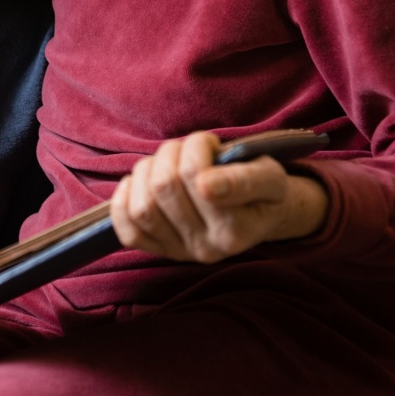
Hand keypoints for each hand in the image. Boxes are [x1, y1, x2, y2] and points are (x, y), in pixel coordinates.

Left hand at [110, 131, 328, 263]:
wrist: (258, 215)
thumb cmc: (262, 190)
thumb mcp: (270, 177)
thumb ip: (245, 180)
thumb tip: (206, 185)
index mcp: (234, 231)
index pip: (196, 177)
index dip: (197, 147)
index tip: (211, 143)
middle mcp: (205, 248)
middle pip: (165, 186)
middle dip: (173, 152)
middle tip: (192, 147)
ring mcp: (179, 251)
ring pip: (143, 206)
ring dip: (148, 170)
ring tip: (169, 161)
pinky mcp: (158, 250)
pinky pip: (128, 231)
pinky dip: (124, 200)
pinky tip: (140, 182)